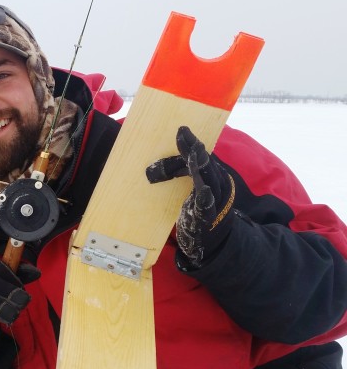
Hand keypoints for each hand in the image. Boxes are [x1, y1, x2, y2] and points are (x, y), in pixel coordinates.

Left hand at [146, 126, 235, 268]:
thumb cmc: (197, 206)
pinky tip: (204, 190)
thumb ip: (174, 172)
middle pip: (206, 166)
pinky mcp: (207, 218)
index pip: (200, 156)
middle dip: (197, 152)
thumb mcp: (185, 185)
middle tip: (188, 139)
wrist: (211, 238)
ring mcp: (214, 202)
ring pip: (210, 182)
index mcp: (211, 174)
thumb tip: (152, 168)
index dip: (191, 144)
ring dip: (202, 169)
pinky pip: (207, 207)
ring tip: (195, 156)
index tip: (181, 129)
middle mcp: (216, 184)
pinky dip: (206, 198)